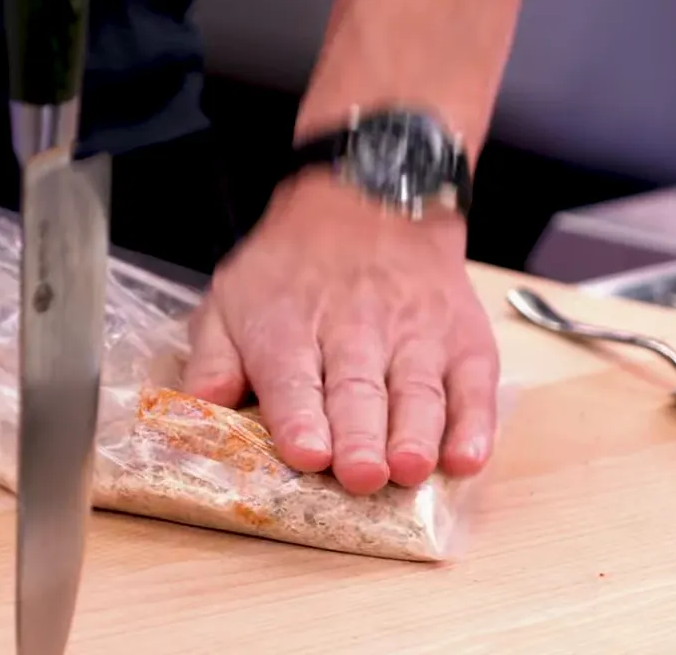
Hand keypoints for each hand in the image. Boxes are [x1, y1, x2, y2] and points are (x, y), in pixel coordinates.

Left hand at [181, 170, 498, 494]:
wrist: (370, 200)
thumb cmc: (290, 269)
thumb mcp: (230, 298)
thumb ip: (213, 359)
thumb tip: (200, 407)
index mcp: (289, 329)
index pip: (294, 379)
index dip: (300, 418)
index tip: (307, 453)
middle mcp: (355, 331)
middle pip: (358, 391)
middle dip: (360, 436)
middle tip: (362, 475)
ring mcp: (416, 335)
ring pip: (418, 391)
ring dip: (416, 434)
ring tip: (410, 469)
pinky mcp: (463, 340)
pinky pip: (474, 385)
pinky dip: (474, 424)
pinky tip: (466, 458)